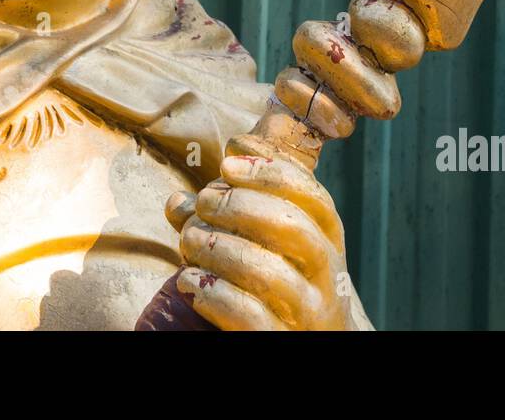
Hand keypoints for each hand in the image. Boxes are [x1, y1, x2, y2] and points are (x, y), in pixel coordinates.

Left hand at [165, 151, 359, 329]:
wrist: (302, 340)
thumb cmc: (276, 283)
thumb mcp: (266, 242)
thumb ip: (226, 217)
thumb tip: (178, 200)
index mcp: (327, 238)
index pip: (312, 196)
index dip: (270, 173)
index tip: (227, 163)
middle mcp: (327, 274)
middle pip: (294, 228)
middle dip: (241, 206)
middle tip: (204, 202)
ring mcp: (309, 311)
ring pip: (269, 273)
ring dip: (219, 249)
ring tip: (188, 241)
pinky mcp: (282, 339)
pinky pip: (250, 315)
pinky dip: (213, 294)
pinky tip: (190, 281)